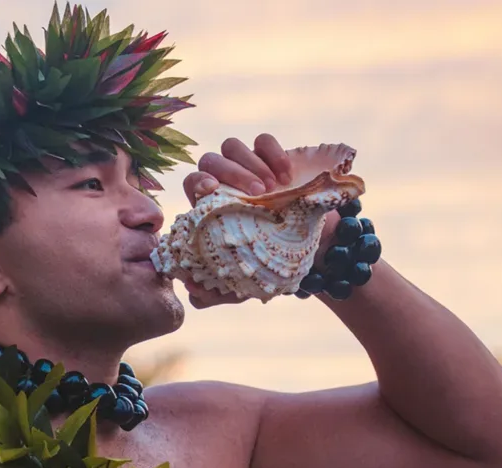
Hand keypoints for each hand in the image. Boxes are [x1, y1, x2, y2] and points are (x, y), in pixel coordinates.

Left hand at [176, 134, 339, 307]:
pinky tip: (286, 175)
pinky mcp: (272, 157)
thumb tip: (192, 291)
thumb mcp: (241, 284)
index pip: (192, 183)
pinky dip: (272, 152)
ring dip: (251, 164)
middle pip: (209, 161)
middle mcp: (224, 183)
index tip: (213, 191)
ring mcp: (247, 167)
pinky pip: (263, 141)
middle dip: (231, 173)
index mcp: (210, 207)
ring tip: (272, 189)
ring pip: (232, 147)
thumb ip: (214, 291)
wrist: (309, 250)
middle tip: (257, 194)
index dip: (198, 182)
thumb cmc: (267, 265)